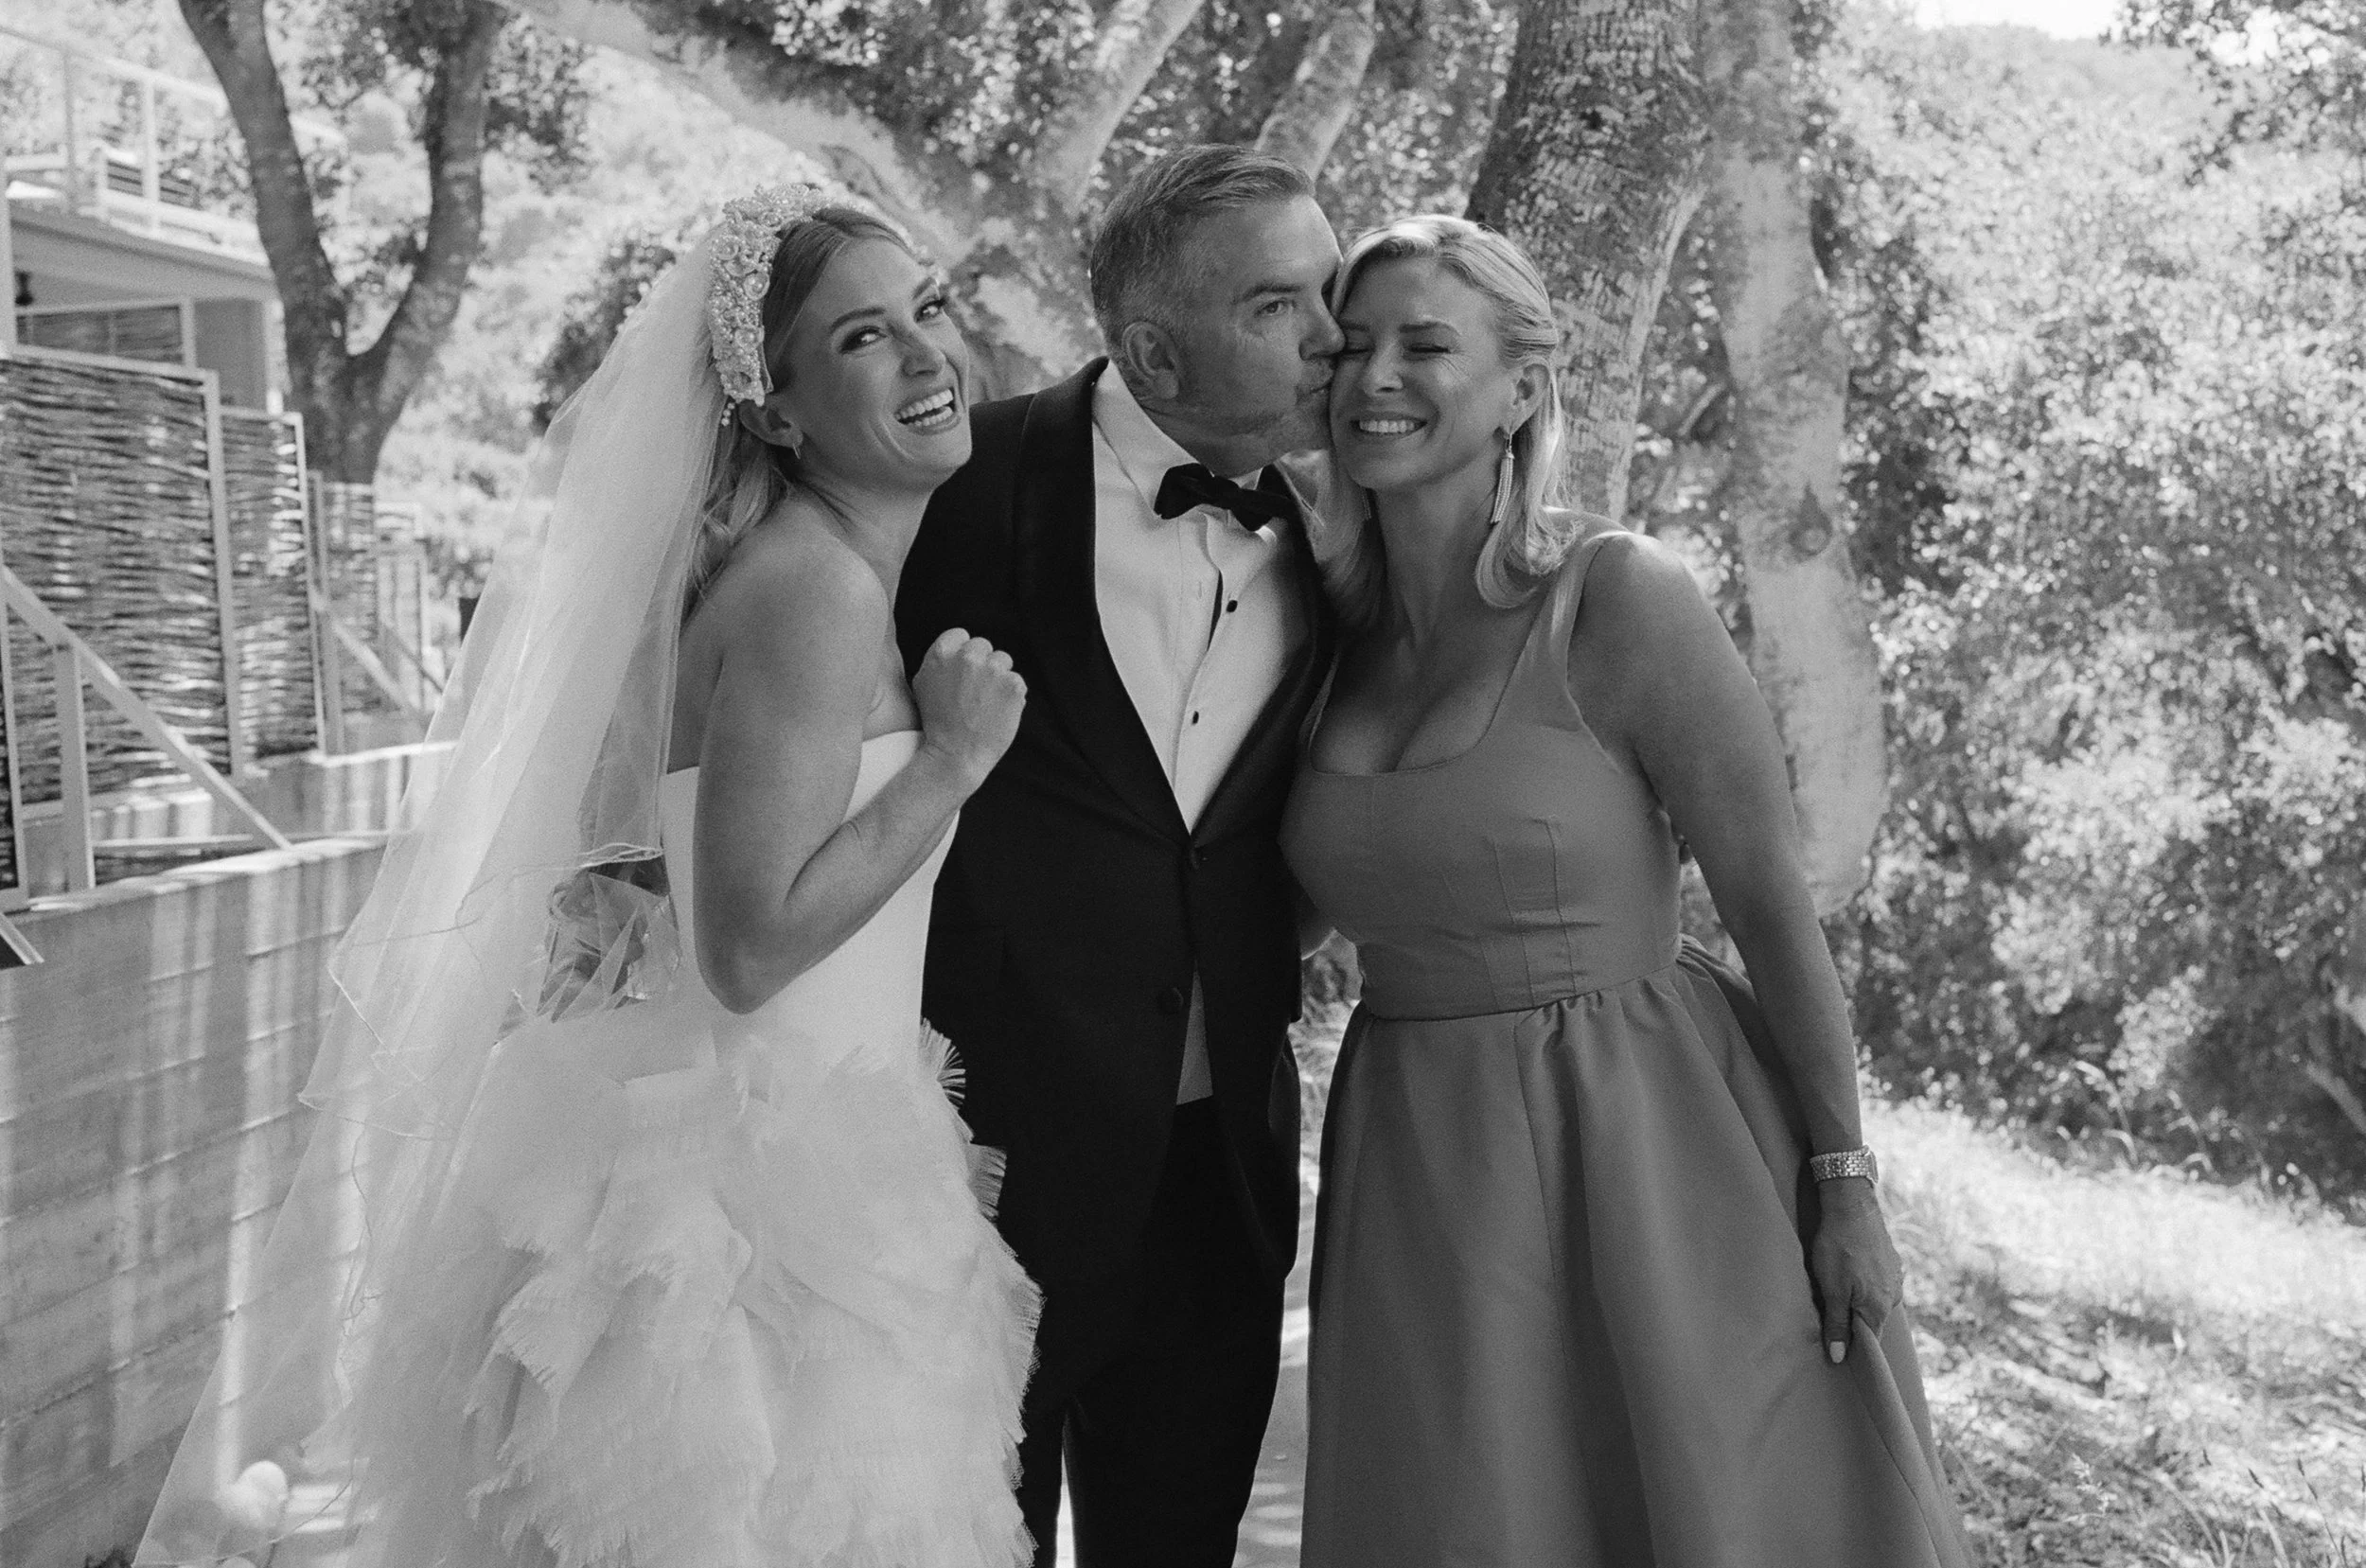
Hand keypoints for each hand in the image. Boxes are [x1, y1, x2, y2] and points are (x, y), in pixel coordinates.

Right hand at [913, 628, 1025, 785]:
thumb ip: (939, 661)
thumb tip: (955, 648)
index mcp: (943, 652)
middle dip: (982, 664)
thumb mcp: (924, 684)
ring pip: (1003, 661)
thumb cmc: (937, 722)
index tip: (963, 672)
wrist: (956, 755)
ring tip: (986, 703)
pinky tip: (998, 711)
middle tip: (975, 692)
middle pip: (983, 646)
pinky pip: (1016, 682)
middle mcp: (968, 656)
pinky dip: (1011, 696)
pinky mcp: (1013, 685)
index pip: (961, 635)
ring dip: (998, 678)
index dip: (963, 653)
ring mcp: (993, 670)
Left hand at [1808, 1179, 1902, 1363]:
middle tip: (1829, 1309)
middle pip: (1871, 1321)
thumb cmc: (1838, 1249)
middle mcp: (1894, 1297)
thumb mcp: (1832, 1290)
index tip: (1835, 1345)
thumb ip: (1837, 1324)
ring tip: (1837, 1285)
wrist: (1852, 1206)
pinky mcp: (1891, 1263)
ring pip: (1874, 1301)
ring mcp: (1895, 1278)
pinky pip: (1877, 1283)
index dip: (1852, 1346)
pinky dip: (1863, 1283)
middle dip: (1851, 1321)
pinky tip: (1848, 1271)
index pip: (1869, 1341)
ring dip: (1856, 1300)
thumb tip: (1839, 1357)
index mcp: (1880, 1309)